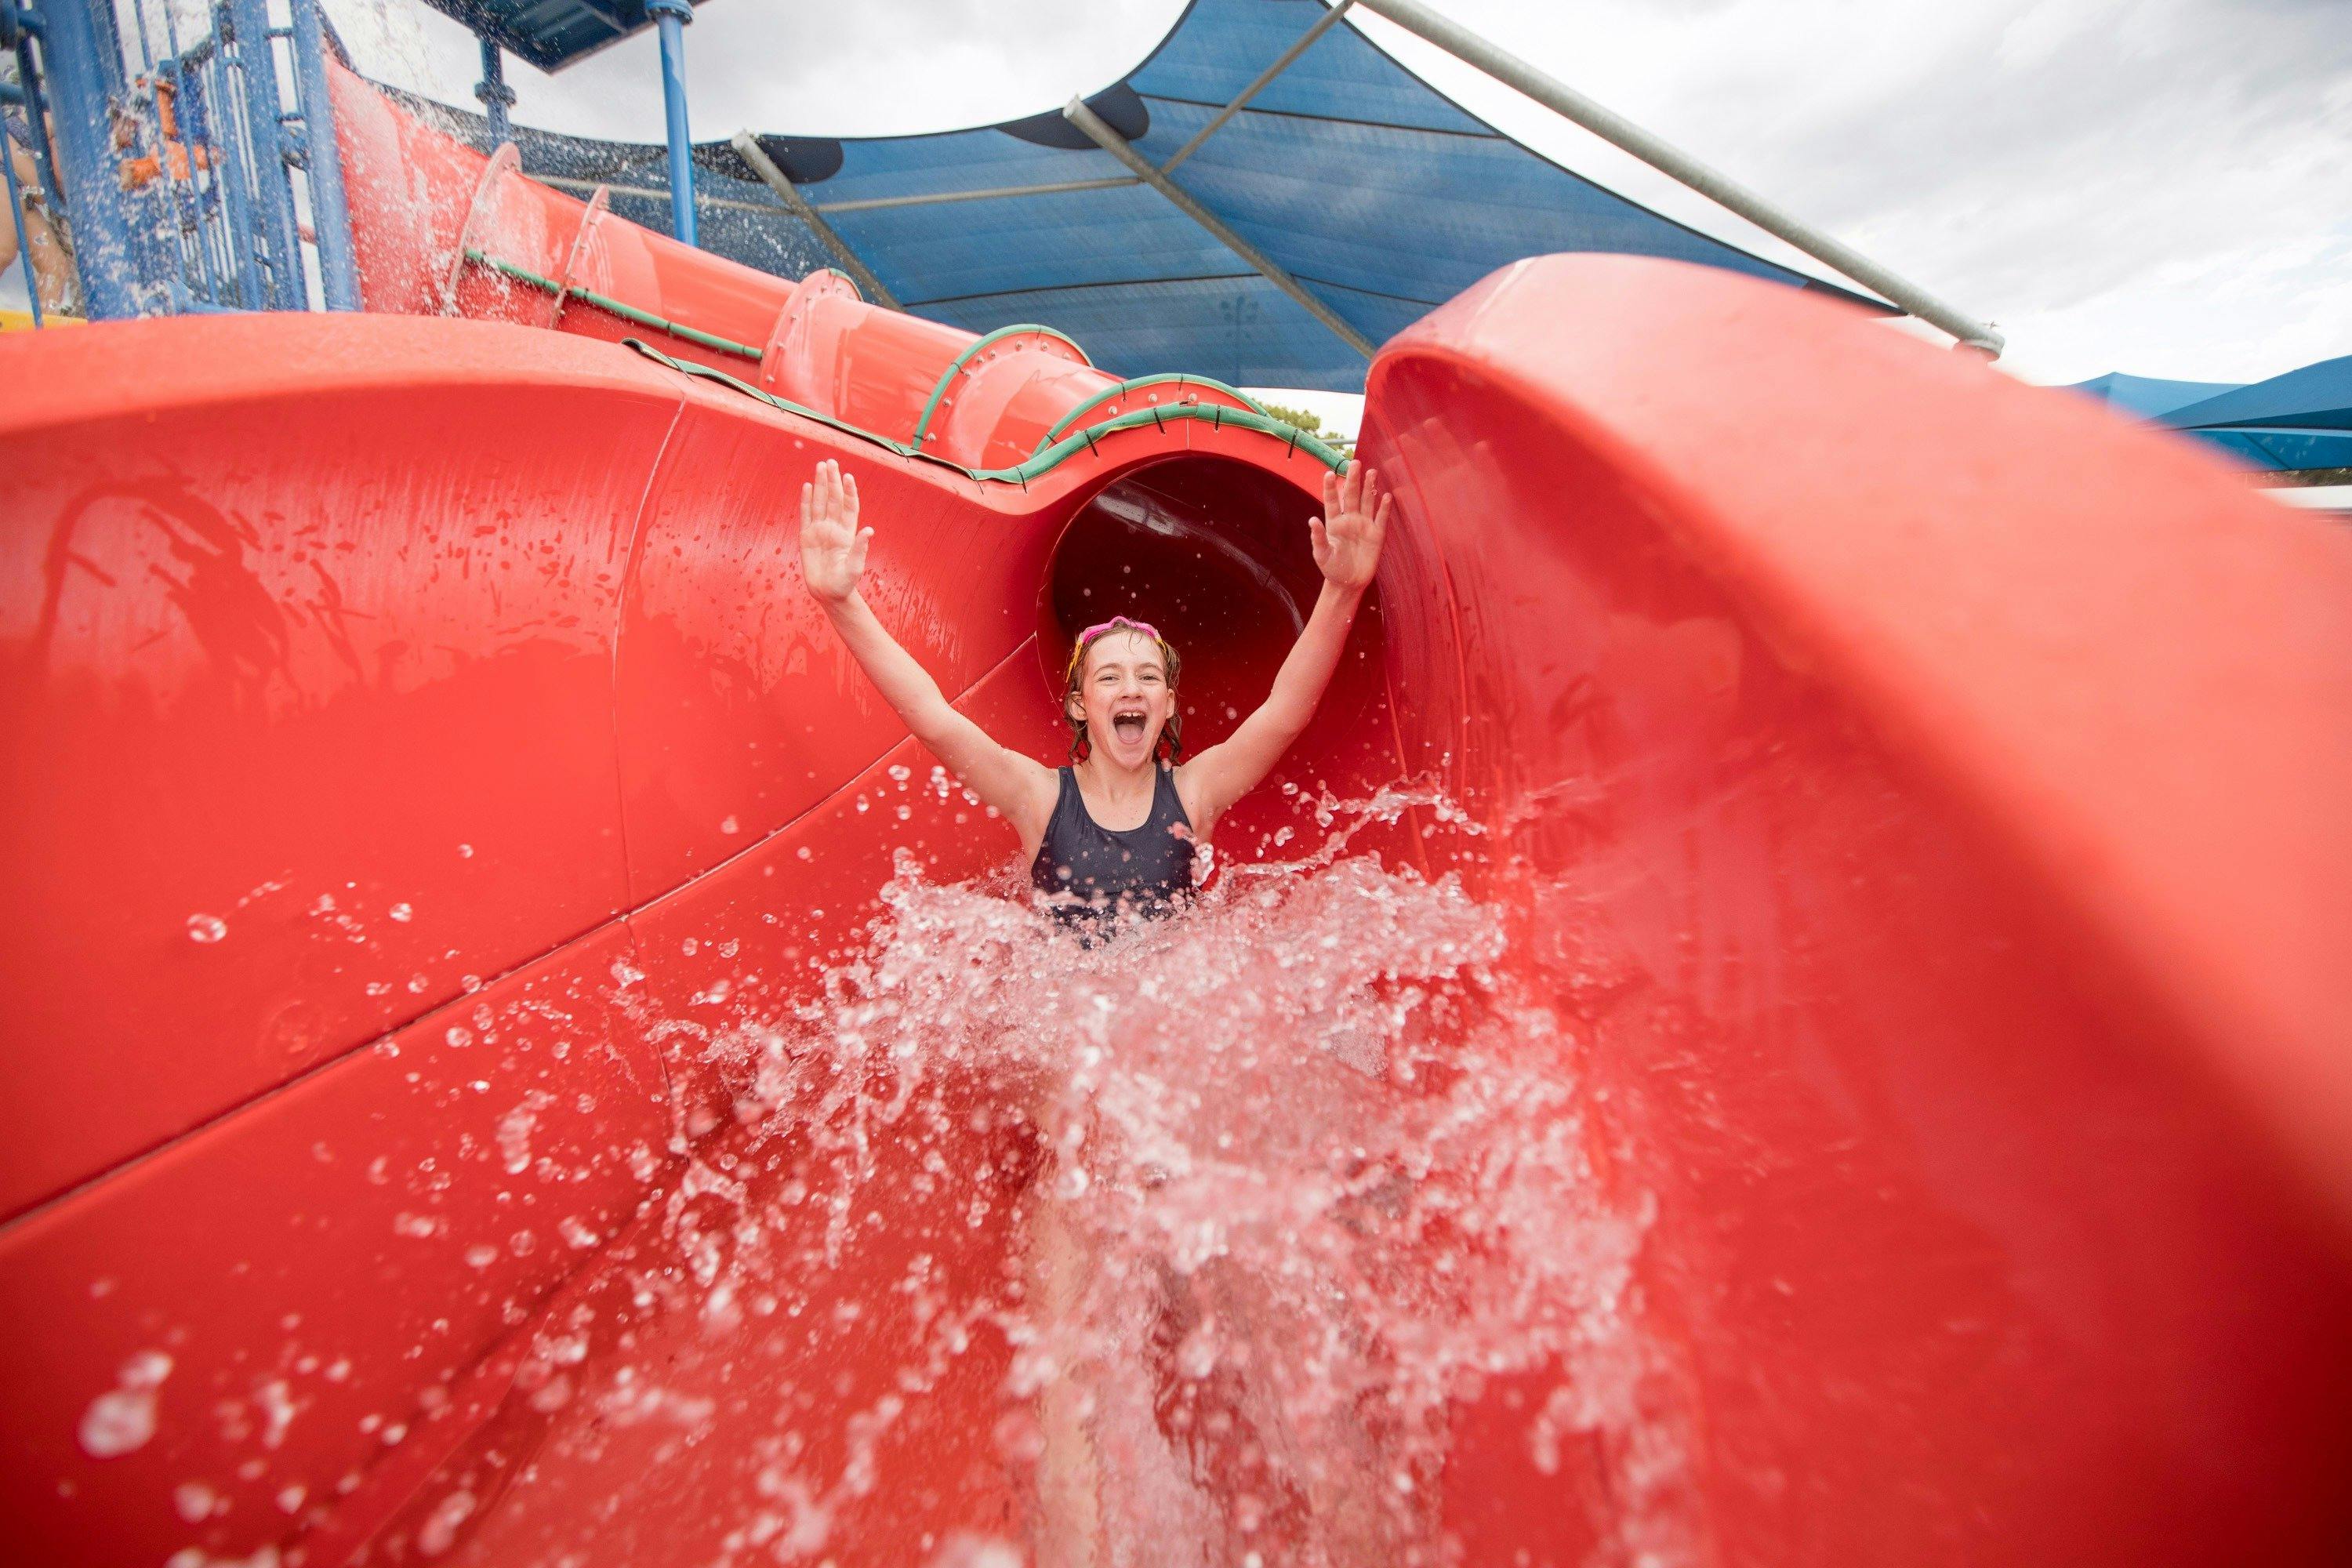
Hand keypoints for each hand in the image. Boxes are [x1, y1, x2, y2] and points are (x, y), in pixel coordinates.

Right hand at [799, 458, 867, 605]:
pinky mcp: (806, 536)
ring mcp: (819, 530)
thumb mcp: (855, 568)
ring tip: (820, 466)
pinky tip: (807, 486)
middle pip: (833, 499)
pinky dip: (806, 500)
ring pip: (819, 503)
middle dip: (832, 481)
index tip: (848, 476)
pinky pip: (806, 515)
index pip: (848, 507)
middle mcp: (834, 528)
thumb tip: (869, 531)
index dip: (849, 492)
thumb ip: (860, 548)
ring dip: (820, 485)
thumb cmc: (845, 583)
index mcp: (847, 533)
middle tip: (831, 462)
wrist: (828, 594)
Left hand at [1311, 461, 1390, 590]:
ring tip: (1371, 472)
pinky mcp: (1377, 534)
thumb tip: (1312, 520)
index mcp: (1334, 523)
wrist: (1349, 583)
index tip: (1329, 473)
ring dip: (1369, 487)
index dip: (1331, 488)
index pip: (1332, 501)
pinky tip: (1386, 495)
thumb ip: (1318, 538)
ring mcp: (1364, 525)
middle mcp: (1349, 520)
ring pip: (1367, 502)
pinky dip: (1384, 507)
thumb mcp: (1322, 555)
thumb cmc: (1332, 569)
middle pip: (1352, 495)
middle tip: (1355, 462)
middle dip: (1353, 479)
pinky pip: (1381, 518)